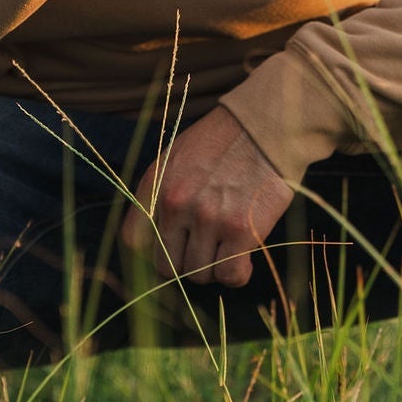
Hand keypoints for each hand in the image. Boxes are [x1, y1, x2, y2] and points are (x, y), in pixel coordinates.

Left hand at [126, 104, 293, 288]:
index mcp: (155, 184)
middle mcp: (175, 203)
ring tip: (229, 245)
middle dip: (186, 264)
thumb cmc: (225, 141)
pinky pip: (229, 276)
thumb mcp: (177, 157)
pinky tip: (245, 258)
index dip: (152, 253)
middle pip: (167, 266)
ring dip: (215, 267)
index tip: (172, 252)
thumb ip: (161, 195)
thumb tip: (156, 239)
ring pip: (199, 274)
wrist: (268, 126)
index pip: (133, 241)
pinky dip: (237, 274)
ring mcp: (207, 218)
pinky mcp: (239, 230)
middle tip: (207, 248)